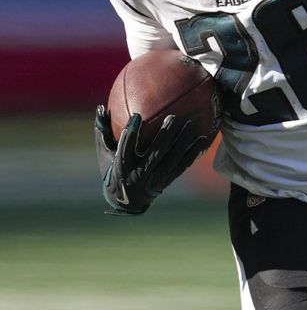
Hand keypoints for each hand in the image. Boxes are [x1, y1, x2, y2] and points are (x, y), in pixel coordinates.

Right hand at [94, 105, 208, 215]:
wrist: (126, 202)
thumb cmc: (111, 169)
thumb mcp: (104, 153)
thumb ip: (102, 131)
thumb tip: (100, 108)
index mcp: (121, 166)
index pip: (126, 148)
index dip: (131, 132)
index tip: (138, 115)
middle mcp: (139, 174)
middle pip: (155, 153)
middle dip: (165, 136)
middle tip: (174, 117)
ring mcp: (155, 179)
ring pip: (172, 159)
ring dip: (183, 141)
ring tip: (192, 123)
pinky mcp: (167, 181)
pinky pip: (182, 165)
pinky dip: (192, 152)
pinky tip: (202, 139)